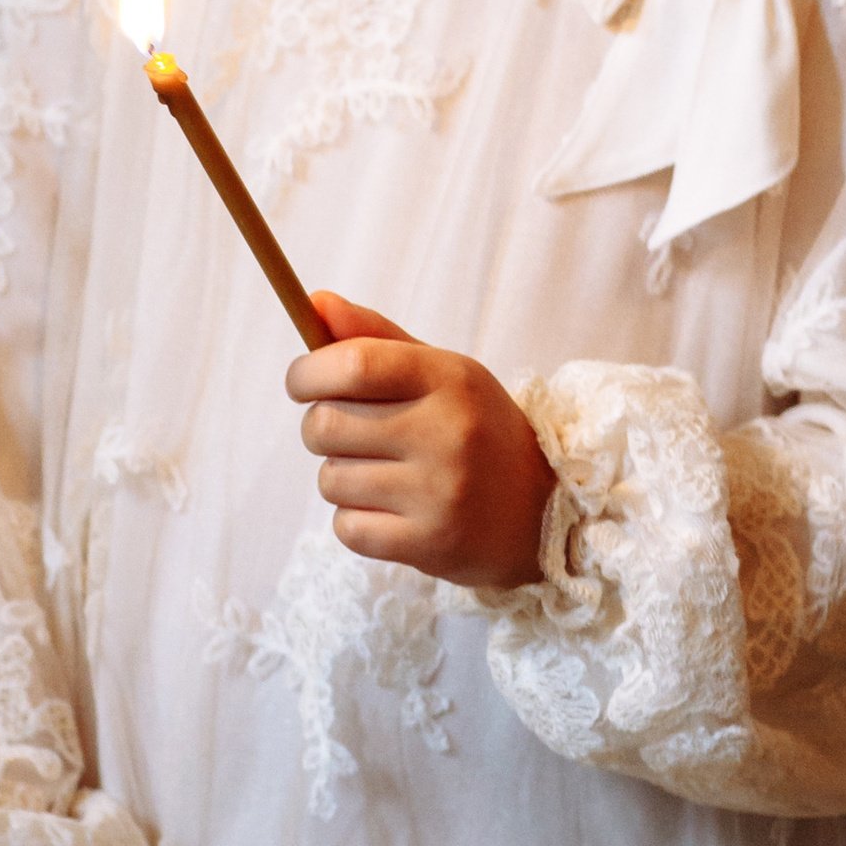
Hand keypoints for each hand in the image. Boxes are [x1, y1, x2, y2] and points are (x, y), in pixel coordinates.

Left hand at [290, 292, 555, 587]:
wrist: (544, 510)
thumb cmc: (477, 431)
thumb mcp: (442, 374)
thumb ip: (375, 338)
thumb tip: (314, 302)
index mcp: (449, 379)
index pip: (352, 364)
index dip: (308, 373)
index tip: (302, 383)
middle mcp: (447, 432)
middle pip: (326, 424)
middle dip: (321, 428)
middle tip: (351, 433)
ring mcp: (440, 492)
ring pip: (330, 479)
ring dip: (341, 477)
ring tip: (383, 475)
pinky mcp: (430, 543)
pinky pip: (346, 527)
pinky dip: (355, 520)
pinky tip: (392, 511)